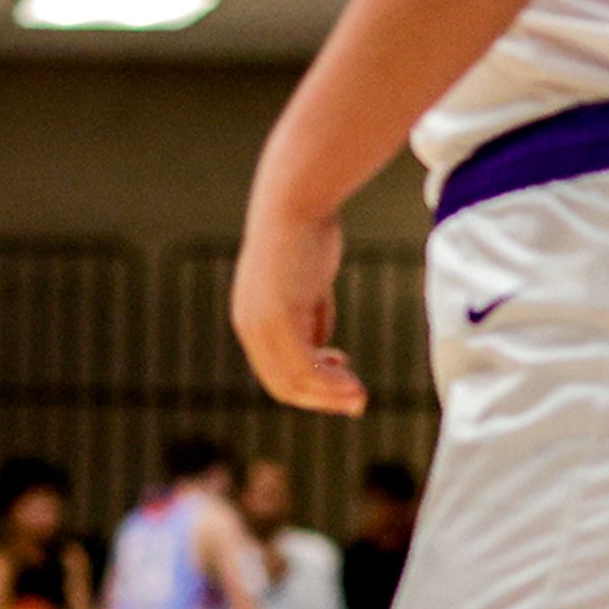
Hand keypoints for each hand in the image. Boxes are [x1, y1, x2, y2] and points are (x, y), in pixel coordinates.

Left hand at [228, 197, 363, 414]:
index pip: (275, 373)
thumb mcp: (305, 289)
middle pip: (282, 385)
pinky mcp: (276, 317)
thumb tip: (323, 350)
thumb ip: (308, 320)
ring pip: (293, 380)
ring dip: (329, 394)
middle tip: (358, 402)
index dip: (311, 389)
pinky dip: (329, 381)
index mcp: (251, 320)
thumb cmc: (304, 241)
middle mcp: (249, 325)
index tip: (345, 383)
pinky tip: (353, 378)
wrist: (294, 207)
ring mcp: (259, 323)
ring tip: (360, 396)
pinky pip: (302, 365)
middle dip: (322, 399)